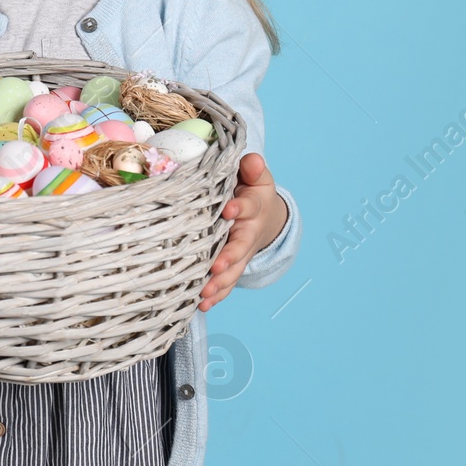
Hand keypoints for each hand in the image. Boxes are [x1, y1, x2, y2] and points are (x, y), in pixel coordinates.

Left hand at [199, 152, 287, 311]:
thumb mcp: (256, 175)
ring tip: (204, 293)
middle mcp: (248, 232)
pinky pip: (225, 283)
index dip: (240, 209)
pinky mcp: (232, 266)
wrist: (264, 215)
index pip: (248, 207)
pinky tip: (201, 304)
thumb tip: (252, 160)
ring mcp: (241, 252)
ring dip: (220, 283)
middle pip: (240, 247)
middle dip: (229, 257)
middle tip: (216, 267)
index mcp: (254, 207)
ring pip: (233, 270)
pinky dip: (215, 295)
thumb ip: (253, 167)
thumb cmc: (252, 189)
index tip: (229, 210)